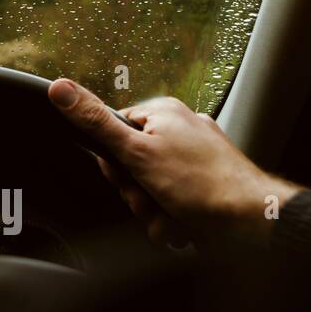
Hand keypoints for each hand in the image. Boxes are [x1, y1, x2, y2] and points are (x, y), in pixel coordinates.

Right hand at [48, 78, 300, 248]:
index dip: (114, 163)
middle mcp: (180, 131)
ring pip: (148, 189)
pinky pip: (169, 201)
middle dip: (135, 192)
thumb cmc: (201, 184)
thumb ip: (95, 122)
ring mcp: (193, 159)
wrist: (250, 220)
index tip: (127, 175)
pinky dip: (170, 217)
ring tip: (171, 214)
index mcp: (163, 113)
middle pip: (129, 166)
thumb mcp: (136, 152)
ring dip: (152, 211)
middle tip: (152, 197)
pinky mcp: (202, 185)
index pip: (112, 133)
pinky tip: (183, 222)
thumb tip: (60, 89)